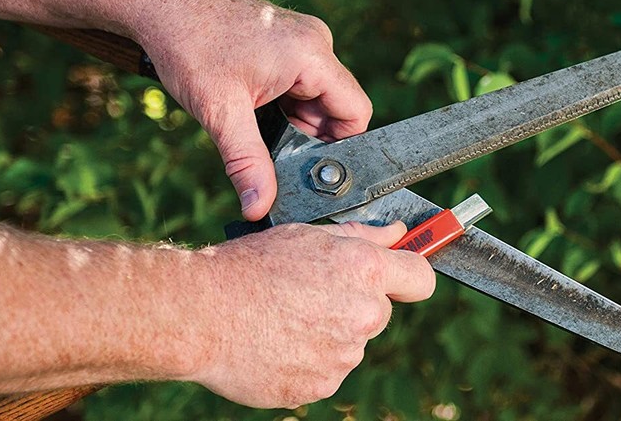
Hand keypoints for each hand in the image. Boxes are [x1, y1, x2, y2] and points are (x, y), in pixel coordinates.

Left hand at [140, 0, 370, 220]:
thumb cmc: (187, 43)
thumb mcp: (220, 112)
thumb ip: (246, 163)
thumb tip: (259, 207)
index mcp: (311, 55)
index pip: (355, 112)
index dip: (340, 147)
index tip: (310, 169)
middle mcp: (314, 42)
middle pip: (335, 107)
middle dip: (308, 137)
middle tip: (273, 155)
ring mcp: (300, 39)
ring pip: (316, 97)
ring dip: (292, 121)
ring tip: (255, 126)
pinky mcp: (285, 40)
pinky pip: (300, 83)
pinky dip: (283, 105)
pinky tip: (252, 109)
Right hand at [192, 221, 433, 407]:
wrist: (200, 313)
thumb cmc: (248, 268)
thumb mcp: (307, 236)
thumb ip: (362, 236)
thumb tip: (398, 234)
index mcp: (364, 271)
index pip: (420, 278)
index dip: (409, 276)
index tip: (400, 279)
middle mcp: (362, 313)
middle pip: (379, 312)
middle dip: (353, 305)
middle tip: (308, 296)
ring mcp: (343, 355)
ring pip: (349, 344)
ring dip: (327, 335)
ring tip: (282, 319)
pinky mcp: (321, 385)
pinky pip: (325, 373)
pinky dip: (306, 362)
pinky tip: (276, 344)